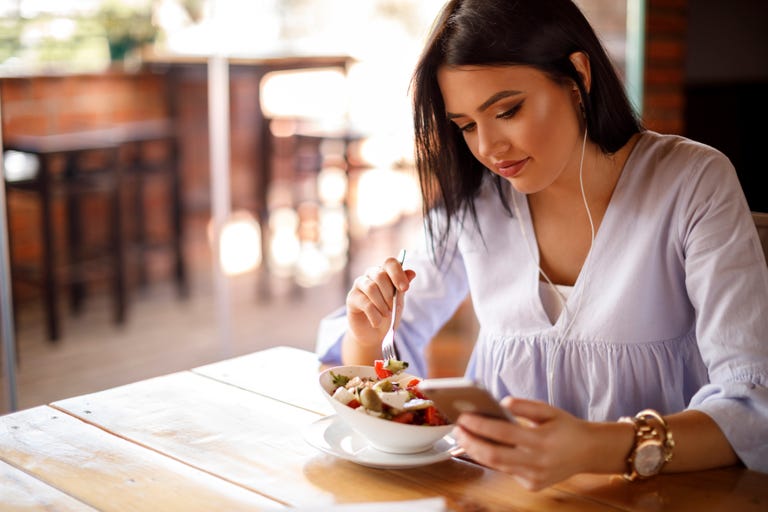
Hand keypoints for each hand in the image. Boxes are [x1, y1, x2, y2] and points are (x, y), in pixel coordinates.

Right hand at [345, 255, 415, 348]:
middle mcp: (370, 274)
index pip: (390, 263)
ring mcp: (359, 285)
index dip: (398, 274)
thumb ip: (402, 287)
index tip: (405, 288)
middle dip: (390, 294)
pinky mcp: (351, 298)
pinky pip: (365, 303)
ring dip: (382, 305)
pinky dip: (374, 315)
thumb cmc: (387, 313)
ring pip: (371, 288)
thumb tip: (412, 273)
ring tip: (385, 315)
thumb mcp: (399, 301)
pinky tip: (377, 322)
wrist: (374, 332)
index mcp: (385, 272)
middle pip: (380, 275)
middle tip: (392, 308)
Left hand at [453, 397, 594, 490]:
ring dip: (477, 451)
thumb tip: (501, 402)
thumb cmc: (565, 427)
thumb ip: (525, 405)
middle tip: (457, 429)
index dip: (480, 425)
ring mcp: (535, 477)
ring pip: (497, 466)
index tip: (463, 417)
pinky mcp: (533, 485)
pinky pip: (507, 472)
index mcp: (542, 441)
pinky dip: (494, 459)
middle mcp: (538, 463)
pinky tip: (483, 447)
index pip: (503, 433)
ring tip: (464, 436)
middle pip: (494, 455)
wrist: (589, 452)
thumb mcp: (549, 410)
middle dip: (471, 442)